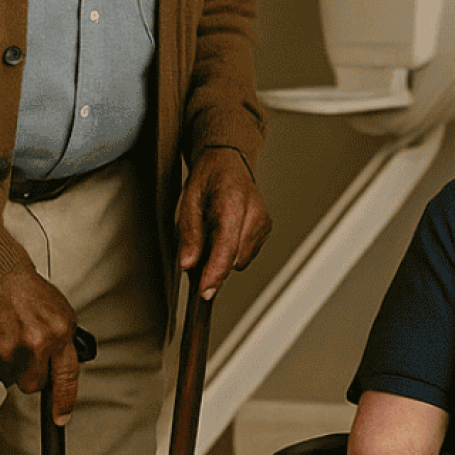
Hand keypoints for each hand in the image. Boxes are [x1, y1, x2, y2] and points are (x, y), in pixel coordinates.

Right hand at [0, 267, 78, 421]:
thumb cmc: (30, 295)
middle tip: (25, 351)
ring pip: (6, 376)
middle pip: (32, 384)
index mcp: (59, 334)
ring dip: (7, 362)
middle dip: (29, 374)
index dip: (64, 401)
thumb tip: (59, 371)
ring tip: (9, 335)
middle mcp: (34, 343)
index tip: (61, 418)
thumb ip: (63, 344)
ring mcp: (6, 349)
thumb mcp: (61, 315)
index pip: (66, 377)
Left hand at [174, 148, 271, 300]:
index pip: (226, 247)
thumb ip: (189, 235)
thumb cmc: (207, 179)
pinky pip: (248, 253)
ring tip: (211, 236)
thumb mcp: (187, 203)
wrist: (228, 162)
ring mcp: (264, 221)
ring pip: (242, 258)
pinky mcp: (267, 228)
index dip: (215, 273)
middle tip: (196, 257)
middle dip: (215, 266)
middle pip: (236, 257)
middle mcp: (254, 213)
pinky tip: (225, 235)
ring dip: (224, 258)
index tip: (205, 291)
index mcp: (233, 203)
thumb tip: (189, 264)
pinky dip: (233, 251)